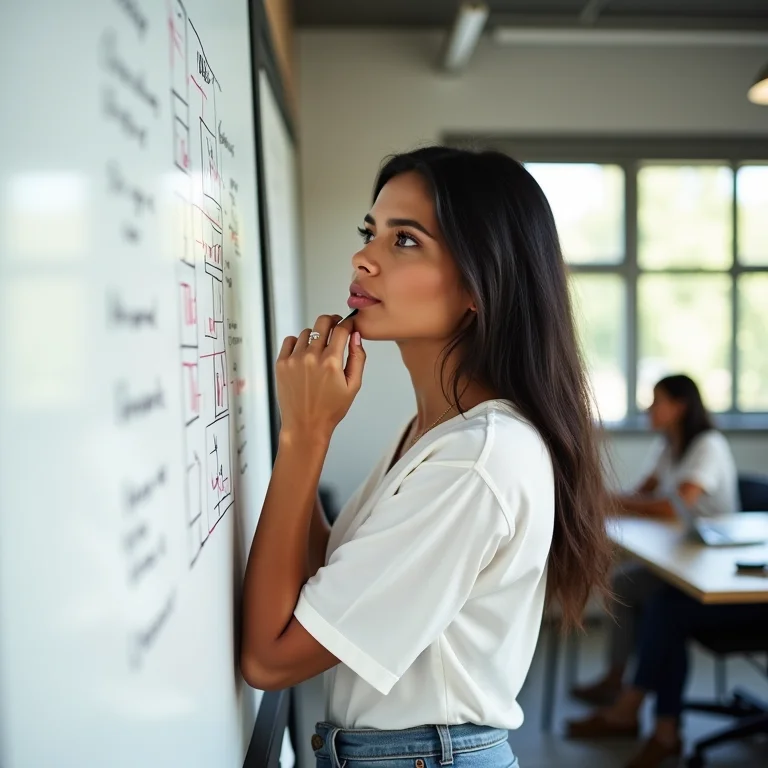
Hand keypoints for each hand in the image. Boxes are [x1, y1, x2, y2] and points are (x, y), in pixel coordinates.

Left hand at [276, 314, 365, 441]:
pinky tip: (304, 353)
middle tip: (336, 326)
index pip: (342, 329)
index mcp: (332, 362)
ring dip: (316, 336)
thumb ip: (358, 358)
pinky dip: (298, 342)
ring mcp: (294, 359)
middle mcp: (312, 357)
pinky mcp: (281, 363)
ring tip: (319, 350)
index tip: (350, 323)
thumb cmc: (330, 409)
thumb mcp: (353, 386)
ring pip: (307, 332)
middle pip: (323, 322)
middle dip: (333, 321)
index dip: (348, 323)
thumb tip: (355, 336)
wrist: (305, 425)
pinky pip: (290, 340)